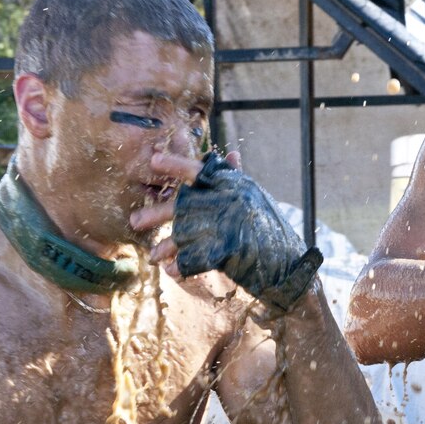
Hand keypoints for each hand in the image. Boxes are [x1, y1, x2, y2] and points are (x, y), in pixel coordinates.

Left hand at [132, 150, 320, 310]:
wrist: (291, 268)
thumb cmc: (270, 232)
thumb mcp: (256, 200)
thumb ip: (238, 180)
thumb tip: (233, 152)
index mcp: (235, 187)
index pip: (200, 170)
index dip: (176, 164)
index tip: (153, 160)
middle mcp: (229, 202)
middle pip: (183, 204)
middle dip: (156, 214)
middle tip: (134, 221)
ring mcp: (227, 226)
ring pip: (183, 233)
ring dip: (166, 246)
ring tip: (153, 257)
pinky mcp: (226, 251)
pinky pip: (192, 258)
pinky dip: (180, 266)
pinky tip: (171, 270)